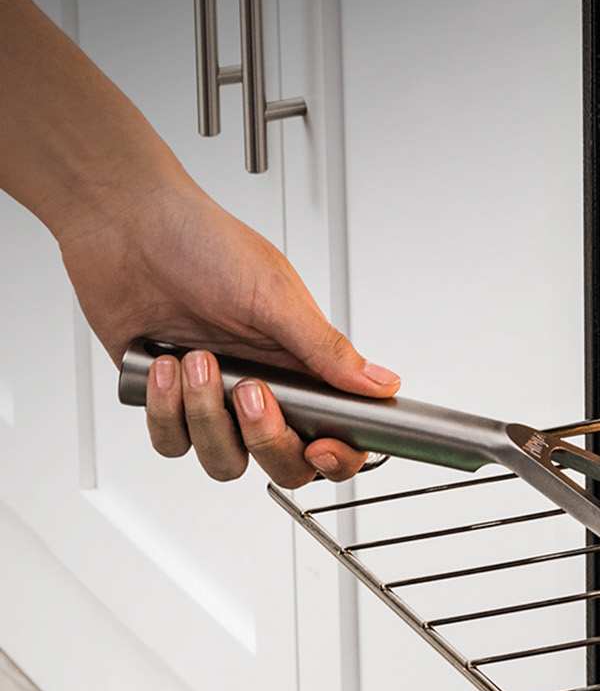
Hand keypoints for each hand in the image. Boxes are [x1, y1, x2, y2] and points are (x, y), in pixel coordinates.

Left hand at [58, 174, 399, 486]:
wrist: (126, 230)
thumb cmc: (203, 244)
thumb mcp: (275, 297)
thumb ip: (327, 350)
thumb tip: (381, 383)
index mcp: (300, 360)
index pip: (337, 428)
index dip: (336, 453)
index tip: (321, 446)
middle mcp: (262, 385)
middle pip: (282, 460)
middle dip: (266, 438)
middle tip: (250, 394)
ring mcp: (213, 397)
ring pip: (224, 458)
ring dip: (206, 417)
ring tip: (197, 362)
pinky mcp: (166, 400)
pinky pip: (172, 442)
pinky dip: (165, 410)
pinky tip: (165, 364)